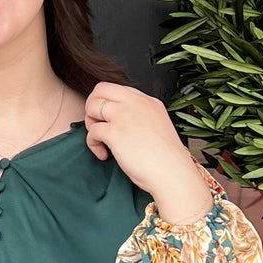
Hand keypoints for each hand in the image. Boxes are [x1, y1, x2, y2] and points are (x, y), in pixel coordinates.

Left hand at [83, 83, 213, 223]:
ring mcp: (124, 116)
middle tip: (96, 124)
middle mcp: (136, 103)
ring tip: (100, 140)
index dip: (109, 103)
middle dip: (92, 105)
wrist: (172, 173)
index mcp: (148, 101)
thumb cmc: (166, 159)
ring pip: (93, 106)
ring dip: (90, 123)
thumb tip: (120, 122)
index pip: (119, 89)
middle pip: (101, 89)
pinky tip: (104, 155)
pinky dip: (93, 144)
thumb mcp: (157, 126)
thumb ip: (140, 118)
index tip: (108, 119)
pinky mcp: (115, 132)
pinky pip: (92, 131)